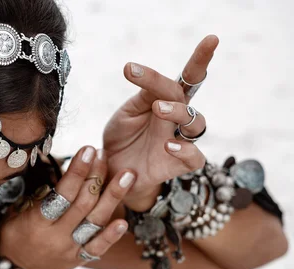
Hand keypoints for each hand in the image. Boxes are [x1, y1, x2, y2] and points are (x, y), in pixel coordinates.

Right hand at [0, 147, 135, 268]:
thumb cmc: (11, 238)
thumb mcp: (14, 214)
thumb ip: (34, 195)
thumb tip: (56, 172)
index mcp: (37, 222)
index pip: (62, 193)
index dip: (77, 171)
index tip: (87, 150)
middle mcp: (56, 236)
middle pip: (83, 203)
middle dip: (96, 176)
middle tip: (104, 154)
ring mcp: (70, 249)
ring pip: (95, 222)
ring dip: (113, 197)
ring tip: (128, 175)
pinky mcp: (79, 260)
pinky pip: (97, 249)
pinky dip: (111, 236)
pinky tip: (124, 220)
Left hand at [103, 35, 218, 210]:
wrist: (113, 173)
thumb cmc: (122, 140)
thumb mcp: (126, 115)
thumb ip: (142, 97)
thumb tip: (146, 74)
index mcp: (164, 102)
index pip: (184, 79)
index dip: (200, 60)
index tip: (211, 39)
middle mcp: (176, 120)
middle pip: (189, 99)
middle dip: (177, 92)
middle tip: (154, 97)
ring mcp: (180, 141)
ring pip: (196, 124)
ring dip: (179, 113)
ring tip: (159, 110)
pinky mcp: (179, 165)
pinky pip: (194, 157)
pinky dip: (184, 150)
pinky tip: (168, 146)